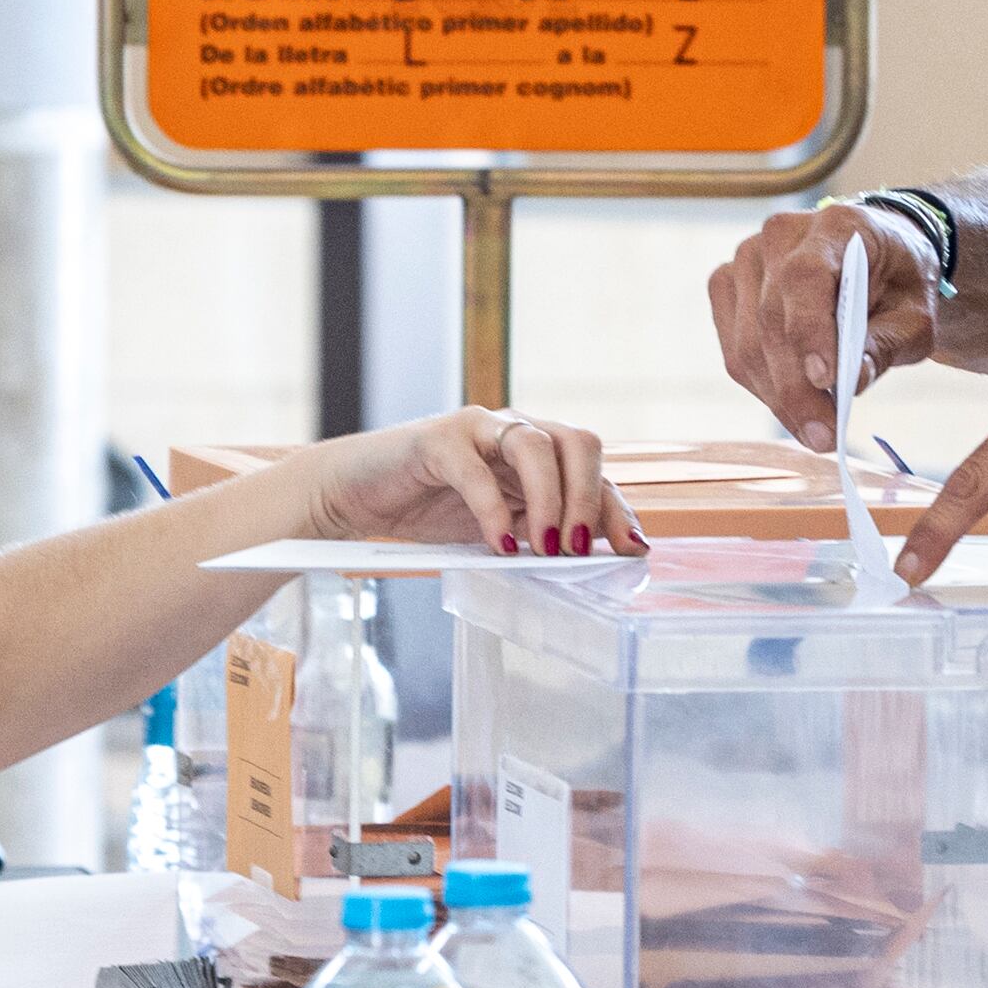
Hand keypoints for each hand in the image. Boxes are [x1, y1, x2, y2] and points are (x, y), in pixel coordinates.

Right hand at [304, 408, 643, 559]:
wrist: (354, 494)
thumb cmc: (428, 508)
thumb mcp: (497, 526)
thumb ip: (537, 531)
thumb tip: (587, 558)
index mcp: (537, 451)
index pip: (592, 471)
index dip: (616, 508)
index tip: (633, 549)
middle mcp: (515, 430)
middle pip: (578, 443)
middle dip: (590, 498)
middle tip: (579, 549)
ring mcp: (477, 428)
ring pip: (535, 446)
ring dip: (551, 502)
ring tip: (547, 549)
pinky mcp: (438, 439)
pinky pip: (476, 470)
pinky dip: (494, 511)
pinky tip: (500, 545)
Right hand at [709, 202, 939, 450]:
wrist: (877, 256)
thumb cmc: (898, 284)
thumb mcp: (916, 315)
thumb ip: (886, 344)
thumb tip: (851, 382)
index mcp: (835, 227)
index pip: (805, 277)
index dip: (809, 330)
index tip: (826, 380)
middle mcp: (780, 236)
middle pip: (771, 320)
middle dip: (796, 389)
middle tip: (824, 437)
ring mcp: (746, 259)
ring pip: (747, 343)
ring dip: (778, 398)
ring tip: (814, 433)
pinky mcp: (728, 287)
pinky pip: (735, 350)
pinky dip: (763, 387)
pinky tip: (793, 408)